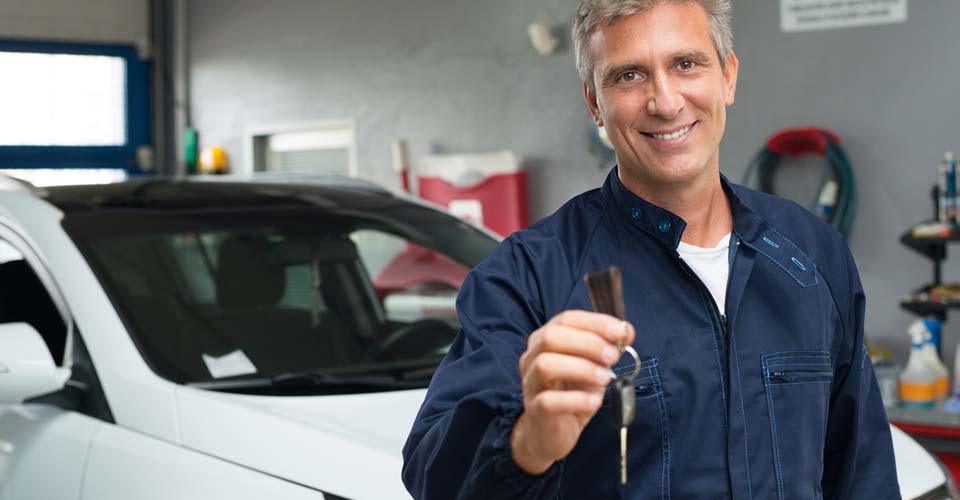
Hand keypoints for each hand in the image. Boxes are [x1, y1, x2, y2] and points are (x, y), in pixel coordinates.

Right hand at [510, 310, 634, 474]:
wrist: (552, 433)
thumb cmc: (572, 395)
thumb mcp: (593, 368)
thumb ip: (606, 349)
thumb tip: (626, 332)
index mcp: (546, 341)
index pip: (566, 319)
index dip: (596, 323)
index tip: (622, 332)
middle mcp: (532, 358)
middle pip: (551, 337)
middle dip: (588, 343)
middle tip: (613, 357)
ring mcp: (530, 384)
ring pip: (545, 365)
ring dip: (581, 368)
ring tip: (605, 379)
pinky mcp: (535, 411)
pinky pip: (549, 401)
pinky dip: (576, 399)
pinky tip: (594, 402)